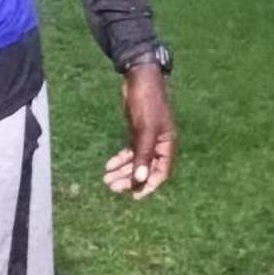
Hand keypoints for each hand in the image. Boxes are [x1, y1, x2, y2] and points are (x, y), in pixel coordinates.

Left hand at [103, 64, 175, 198]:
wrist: (139, 79)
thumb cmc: (147, 103)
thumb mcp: (145, 130)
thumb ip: (144, 155)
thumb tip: (141, 180)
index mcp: (167, 145)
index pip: (161, 172)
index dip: (149, 185)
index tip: (134, 195)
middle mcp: (159, 145)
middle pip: (145, 169)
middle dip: (129, 179)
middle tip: (112, 186)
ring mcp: (147, 139)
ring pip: (135, 162)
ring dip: (122, 171)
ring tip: (106, 179)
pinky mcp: (137, 133)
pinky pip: (129, 152)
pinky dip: (119, 159)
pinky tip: (108, 165)